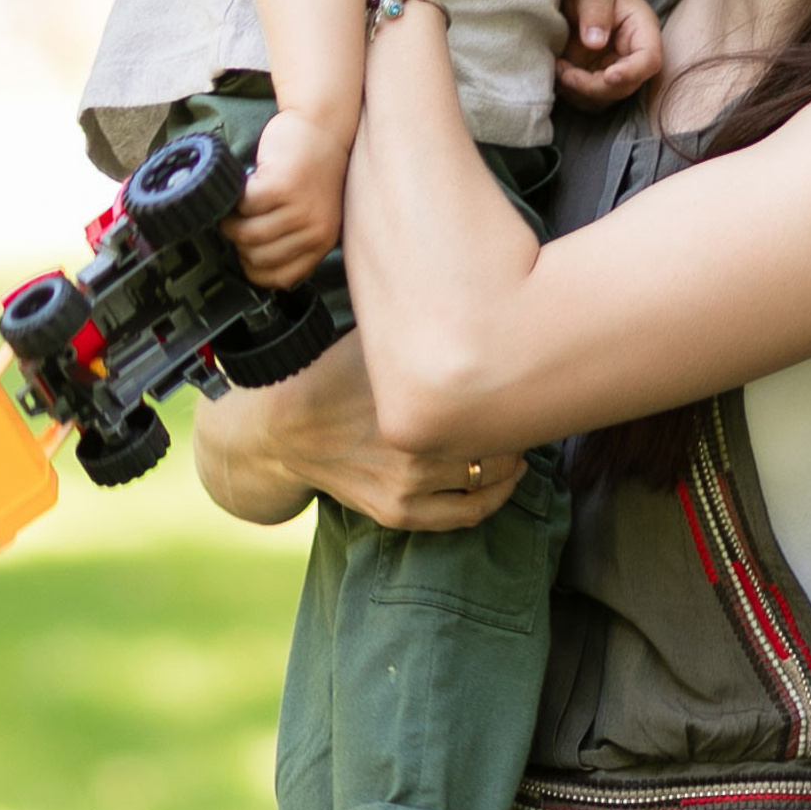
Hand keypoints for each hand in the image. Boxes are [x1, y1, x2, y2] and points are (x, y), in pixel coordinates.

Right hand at [191, 334, 526, 527]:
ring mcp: (406, 485)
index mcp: (412, 396)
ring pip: (489, 479)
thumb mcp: (374, 339)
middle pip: (498, 439)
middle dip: (516, 425)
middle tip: (525, 409)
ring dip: (512, 463)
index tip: (523, 374)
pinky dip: (492, 499)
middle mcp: (413, 445)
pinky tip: (504, 480)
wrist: (285, 429)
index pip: (492, 395)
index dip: (515, 386)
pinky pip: (466, 514)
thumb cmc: (336, 373)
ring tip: (518, 443)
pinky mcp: (397, 512)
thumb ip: (419, 323)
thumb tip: (474, 295)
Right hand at [223, 108, 347, 287]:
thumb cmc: (308, 170)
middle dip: (239, 240)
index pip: (279, 279)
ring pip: (246, 233)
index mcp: (322, 242)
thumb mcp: (310, 212)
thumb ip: (291, 239)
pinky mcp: (282, 186)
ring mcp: (300, 209)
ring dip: (231, 219)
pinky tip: (244, 184)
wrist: (320, 125)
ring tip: (237, 204)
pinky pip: (243, 206)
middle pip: (257, 257)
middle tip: (239, 218)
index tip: (245, 250)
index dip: (253, 268)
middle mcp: (315, 230)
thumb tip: (249, 265)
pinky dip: (235, 196)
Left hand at [558, 0, 663, 104]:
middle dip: (595, 86)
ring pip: (607, 98)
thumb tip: (596, 42)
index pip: (649, 60)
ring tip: (559, 67)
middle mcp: (632, 54)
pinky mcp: (595, 79)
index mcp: (641, 29)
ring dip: (581, 92)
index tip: (608, 76)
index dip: (632, 73)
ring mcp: (614, 69)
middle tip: (565, 72)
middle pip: (627, 86)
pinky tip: (559, 73)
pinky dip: (573, 94)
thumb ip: (595, 12)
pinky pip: (590, 99)